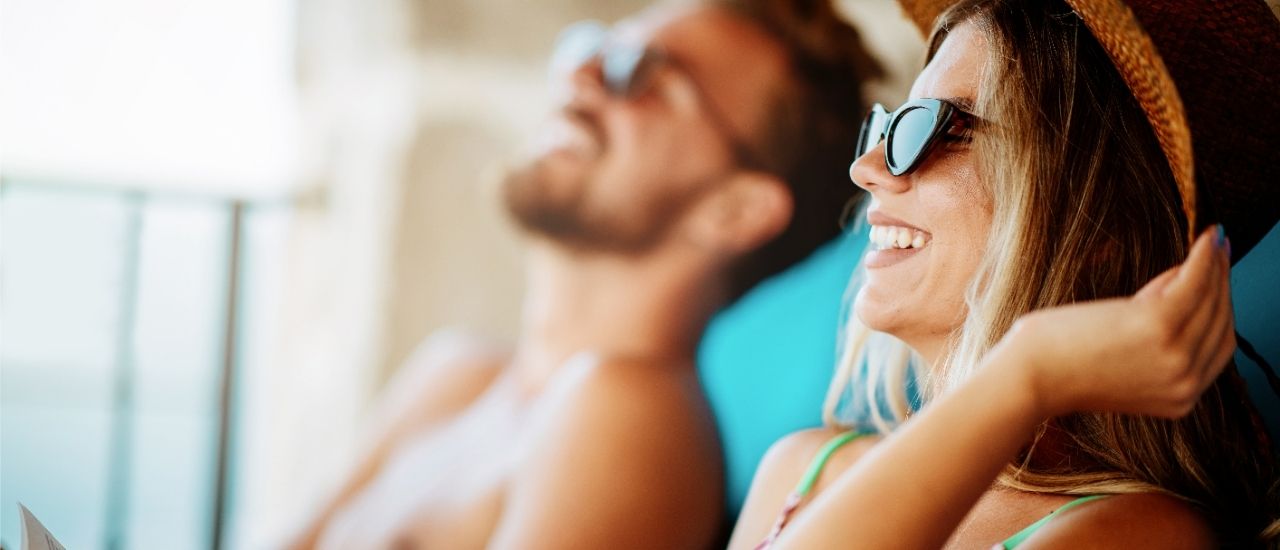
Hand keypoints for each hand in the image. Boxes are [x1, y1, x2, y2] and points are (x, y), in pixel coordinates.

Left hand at [994, 225, 1234, 418]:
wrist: (1028, 377)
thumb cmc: (1060, 364)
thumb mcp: (1122, 357)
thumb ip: (1155, 335)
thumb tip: (1178, 282)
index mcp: (1179, 399)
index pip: (1218, 348)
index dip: (1222, 311)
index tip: (1219, 281)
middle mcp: (1185, 384)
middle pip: (1220, 323)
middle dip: (1222, 284)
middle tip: (1220, 251)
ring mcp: (1176, 357)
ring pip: (1210, 300)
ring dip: (1216, 265)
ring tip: (1213, 240)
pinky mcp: (1159, 325)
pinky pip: (1194, 282)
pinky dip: (1204, 257)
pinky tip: (1206, 237)